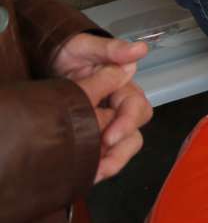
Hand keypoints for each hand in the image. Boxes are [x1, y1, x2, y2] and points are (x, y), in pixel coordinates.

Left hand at [51, 33, 152, 183]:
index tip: (109, 137)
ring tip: (96, 175)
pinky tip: (87, 175)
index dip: (126, 124)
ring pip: (124, 147)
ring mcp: (108, 122)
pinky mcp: (95, 134)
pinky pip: (105, 153)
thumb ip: (111, 49)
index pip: (136, 107)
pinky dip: (100, 166)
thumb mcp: (86, 46)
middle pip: (135, 132)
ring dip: (114, 162)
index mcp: (123, 87)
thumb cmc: (71, 52)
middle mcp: (120, 107)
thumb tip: (141, 49)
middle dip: (121, 150)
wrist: (51, 62)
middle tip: (102, 163)